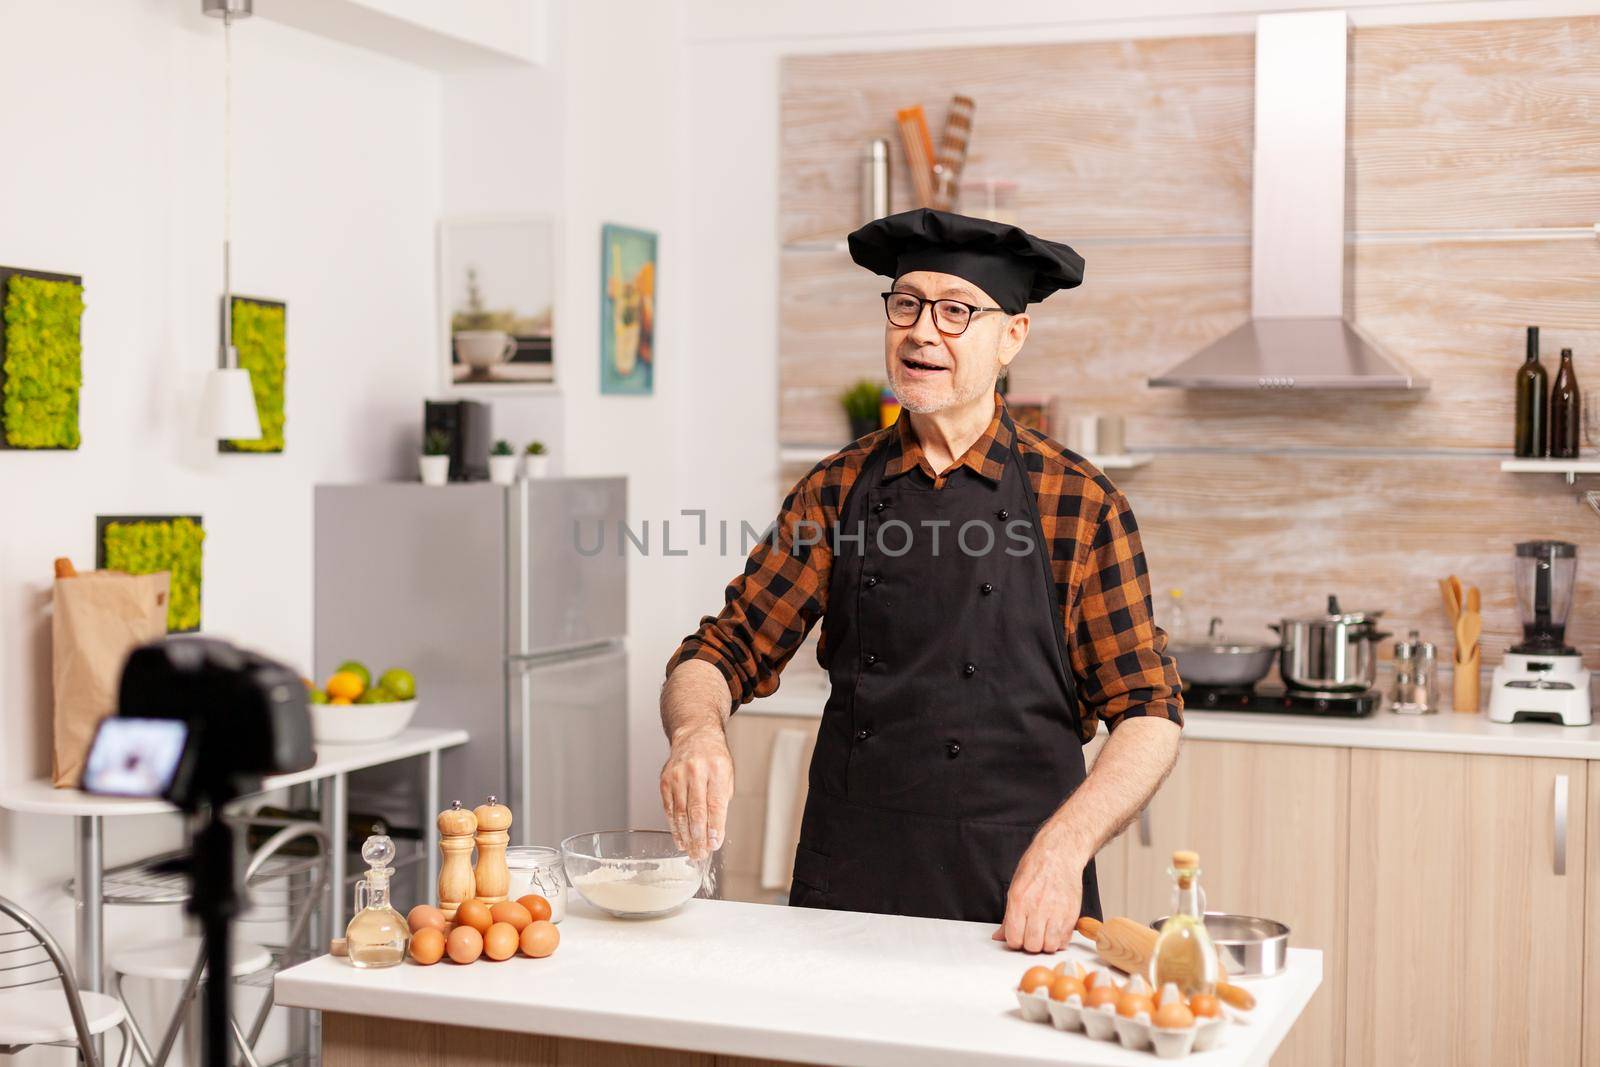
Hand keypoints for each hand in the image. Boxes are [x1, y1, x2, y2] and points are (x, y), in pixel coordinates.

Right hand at [659, 725, 733, 860]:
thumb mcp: (727, 775)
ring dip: (685, 836)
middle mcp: (696, 770)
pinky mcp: (665, 780)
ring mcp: (678, 775)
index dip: (715, 827)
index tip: (715, 844)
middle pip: (696, 810)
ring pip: (680, 812)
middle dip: (699, 836)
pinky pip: (669, 808)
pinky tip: (680, 838)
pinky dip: (674, 826)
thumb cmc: (715, 759)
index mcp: (717, 768)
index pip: (715, 803)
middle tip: (701, 854)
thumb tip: (716, 833)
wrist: (694, 736)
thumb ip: (722, 801)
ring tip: (691, 851)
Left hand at [991, 826, 1084, 953]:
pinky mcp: (1072, 914)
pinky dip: (1059, 940)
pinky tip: (1054, 929)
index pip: (1014, 938)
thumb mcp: (1014, 888)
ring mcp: (1057, 911)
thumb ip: (1008, 916)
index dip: (1014, 940)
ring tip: (1044, 933)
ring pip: (1049, 947)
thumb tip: (999, 936)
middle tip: (1031, 934)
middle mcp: (1038, 907)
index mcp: (1019, 900)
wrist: (1059, 854)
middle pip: (1032, 946)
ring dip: (1045, 944)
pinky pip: (1064, 940)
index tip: (1017, 936)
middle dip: (1030, 944)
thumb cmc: (1036, 867)